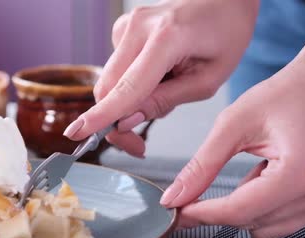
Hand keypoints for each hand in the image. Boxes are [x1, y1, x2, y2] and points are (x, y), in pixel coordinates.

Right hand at [63, 0, 258, 156]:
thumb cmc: (224, 35)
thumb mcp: (207, 81)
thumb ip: (165, 101)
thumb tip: (126, 121)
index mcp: (167, 38)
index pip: (128, 86)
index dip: (104, 115)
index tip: (79, 132)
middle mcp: (138, 27)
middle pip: (109, 88)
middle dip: (116, 121)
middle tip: (136, 145)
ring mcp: (126, 25)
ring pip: (109, 82)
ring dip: (125, 104)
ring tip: (160, 100)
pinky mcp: (120, 29)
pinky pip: (115, 70)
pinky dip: (129, 84)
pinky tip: (156, 77)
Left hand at [161, 31, 304, 237]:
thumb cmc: (288, 94)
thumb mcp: (234, 124)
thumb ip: (202, 165)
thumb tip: (175, 197)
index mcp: (301, 172)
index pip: (238, 211)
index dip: (200, 214)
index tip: (176, 212)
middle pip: (249, 223)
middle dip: (217, 209)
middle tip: (193, 192)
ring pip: (265, 228)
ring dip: (244, 207)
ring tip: (252, 167)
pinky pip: (282, 221)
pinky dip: (263, 204)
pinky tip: (266, 174)